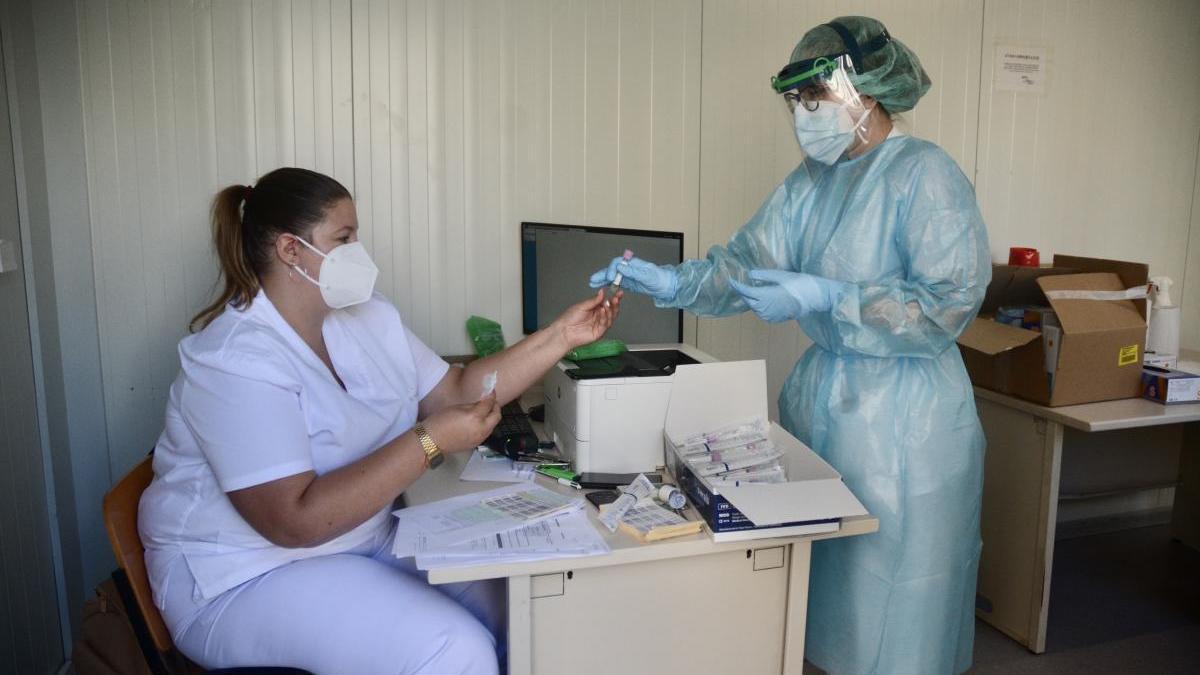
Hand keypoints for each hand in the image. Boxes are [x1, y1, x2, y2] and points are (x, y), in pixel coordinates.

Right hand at [421, 394, 501, 454]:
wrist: (431, 440)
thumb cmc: (439, 422)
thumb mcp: (457, 407)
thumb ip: (472, 405)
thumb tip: (482, 402)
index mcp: (475, 417)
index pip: (489, 404)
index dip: (491, 396)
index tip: (491, 392)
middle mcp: (481, 428)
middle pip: (497, 416)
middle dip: (495, 406)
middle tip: (490, 401)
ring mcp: (480, 438)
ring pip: (493, 425)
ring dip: (491, 417)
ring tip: (483, 411)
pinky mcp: (476, 444)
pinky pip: (486, 432)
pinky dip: (486, 425)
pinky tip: (477, 422)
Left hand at [550, 290, 621, 349]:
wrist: (564, 330)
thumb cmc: (570, 318)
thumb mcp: (582, 306)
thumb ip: (594, 300)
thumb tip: (602, 292)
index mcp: (596, 308)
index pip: (608, 302)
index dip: (614, 298)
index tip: (619, 293)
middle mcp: (599, 316)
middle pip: (612, 310)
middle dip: (615, 304)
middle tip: (616, 298)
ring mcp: (600, 324)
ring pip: (611, 317)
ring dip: (611, 310)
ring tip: (608, 303)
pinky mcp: (599, 332)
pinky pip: (605, 324)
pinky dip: (605, 317)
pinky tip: (603, 311)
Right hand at [588, 256, 678, 300]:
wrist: (667, 286)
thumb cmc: (660, 279)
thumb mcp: (647, 275)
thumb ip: (633, 271)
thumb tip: (621, 267)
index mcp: (633, 264)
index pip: (618, 263)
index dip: (612, 269)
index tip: (610, 277)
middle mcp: (630, 268)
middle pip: (612, 269)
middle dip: (602, 274)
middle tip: (593, 280)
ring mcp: (629, 276)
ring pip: (613, 276)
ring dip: (603, 279)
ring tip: (593, 283)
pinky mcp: (630, 283)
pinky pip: (617, 282)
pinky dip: (609, 284)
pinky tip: (603, 287)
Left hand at [728, 269, 847, 322]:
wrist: (814, 299)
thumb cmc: (799, 284)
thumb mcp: (781, 276)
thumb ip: (764, 276)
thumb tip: (750, 274)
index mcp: (765, 296)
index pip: (746, 291)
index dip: (737, 286)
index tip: (731, 280)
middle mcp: (765, 308)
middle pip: (749, 300)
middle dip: (744, 292)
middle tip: (741, 284)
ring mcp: (770, 315)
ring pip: (754, 308)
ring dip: (752, 300)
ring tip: (751, 291)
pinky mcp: (775, 319)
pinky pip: (762, 313)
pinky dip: (759, 306)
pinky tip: (762, 300)